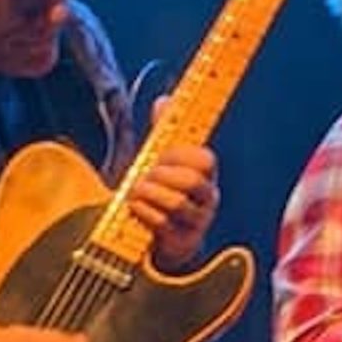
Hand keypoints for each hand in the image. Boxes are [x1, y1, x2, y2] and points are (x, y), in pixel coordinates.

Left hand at [131, 103, 220, 268]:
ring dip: (150, 193)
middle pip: (192, 181)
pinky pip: (162, 223)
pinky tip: (134, 207)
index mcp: (206, 176)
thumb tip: (163, 100)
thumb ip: (165, 132)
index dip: (179, 154)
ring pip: (177, 203)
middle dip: (162, 174)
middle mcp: (207, 199)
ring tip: (136, 191)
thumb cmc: (165, 195)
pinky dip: (143, 211)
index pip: (204, 159)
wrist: (165, 241)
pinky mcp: (180, 242)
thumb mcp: (165, 162)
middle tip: (146, 175)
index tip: (161, 155)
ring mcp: (196, 222)